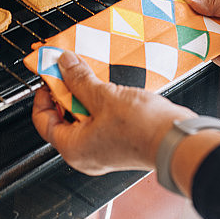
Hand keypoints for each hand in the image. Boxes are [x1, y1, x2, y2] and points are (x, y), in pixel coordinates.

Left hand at [31, 51, 193, 174]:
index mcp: (73, 148)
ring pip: (85, 118)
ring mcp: (103, 150)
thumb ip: (80, 79)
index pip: (43, 121)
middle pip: (64, 118)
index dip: (43, 96)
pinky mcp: (119, 143)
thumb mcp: (104, 96)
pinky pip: (101, 121)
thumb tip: (64, 64)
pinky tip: (109, 88)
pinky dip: (101, 104)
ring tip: (92, 76)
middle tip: (72, 71)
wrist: (177, 141)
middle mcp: (85, 154)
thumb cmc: (142, 129)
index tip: (50, 77)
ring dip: (86, 95)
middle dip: (68, 92)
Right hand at [183, 0, 219, 90]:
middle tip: (177, 12)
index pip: (216, 6)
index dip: (200, 3)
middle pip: (210, 24)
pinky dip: (202, 49)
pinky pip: (213, 56)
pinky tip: (192, 40)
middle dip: (195, 18)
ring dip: (197, 33)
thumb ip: (216, 3)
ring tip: (181, 24)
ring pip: (209, 39)